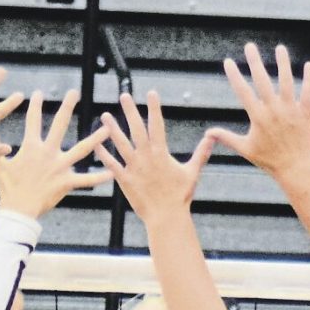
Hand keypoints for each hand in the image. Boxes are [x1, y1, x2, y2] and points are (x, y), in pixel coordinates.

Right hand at [0, 89, 109, 218]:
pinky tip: (112, 172)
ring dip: (95, 138)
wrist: (18, 209)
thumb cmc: (8, 188)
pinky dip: (99, 177)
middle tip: (74, 92)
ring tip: (107, 128)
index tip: (38, 93)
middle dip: (66, 107)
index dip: (34, 105)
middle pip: (59, 125)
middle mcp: (48, 153)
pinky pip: (85, 180)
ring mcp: (59, 167)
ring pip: (81, 149)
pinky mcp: (66, 182)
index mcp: (31, 147)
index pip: (33, 120)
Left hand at [94, 91, 213, 224]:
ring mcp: (134, 168)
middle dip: (130, 111)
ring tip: (104, 115)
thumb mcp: (193, 172)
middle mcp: (146, 157)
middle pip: (136, 129)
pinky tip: (97, 144)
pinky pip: (112, 164)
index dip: (154, 108)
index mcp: (161, 153)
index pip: (157, 125)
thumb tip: (213, 137)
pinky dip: (104, 154)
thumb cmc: (181, 196)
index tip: (151, 93)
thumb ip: (201, 153)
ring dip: (112, 129)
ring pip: (121, 144)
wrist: (166, 216)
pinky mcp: (125, 180)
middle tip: (124, 95)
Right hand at [206, 43, 309, 180]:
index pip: (243, 92)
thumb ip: (227, 138)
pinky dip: (308, 78)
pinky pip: (307, 92)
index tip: (228, 61)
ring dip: (283, 63)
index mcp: (258, 117)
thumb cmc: (269, 160)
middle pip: (262, 81)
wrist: (296, 168)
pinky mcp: (305, 113)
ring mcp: (290, 110)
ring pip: (286, 81)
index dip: (234, 75)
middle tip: (249, 46)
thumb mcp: (245, 149)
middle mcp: (273, 110)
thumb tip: (208, 133)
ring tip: (280, 48)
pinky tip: (307, 65)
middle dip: (255, 62)